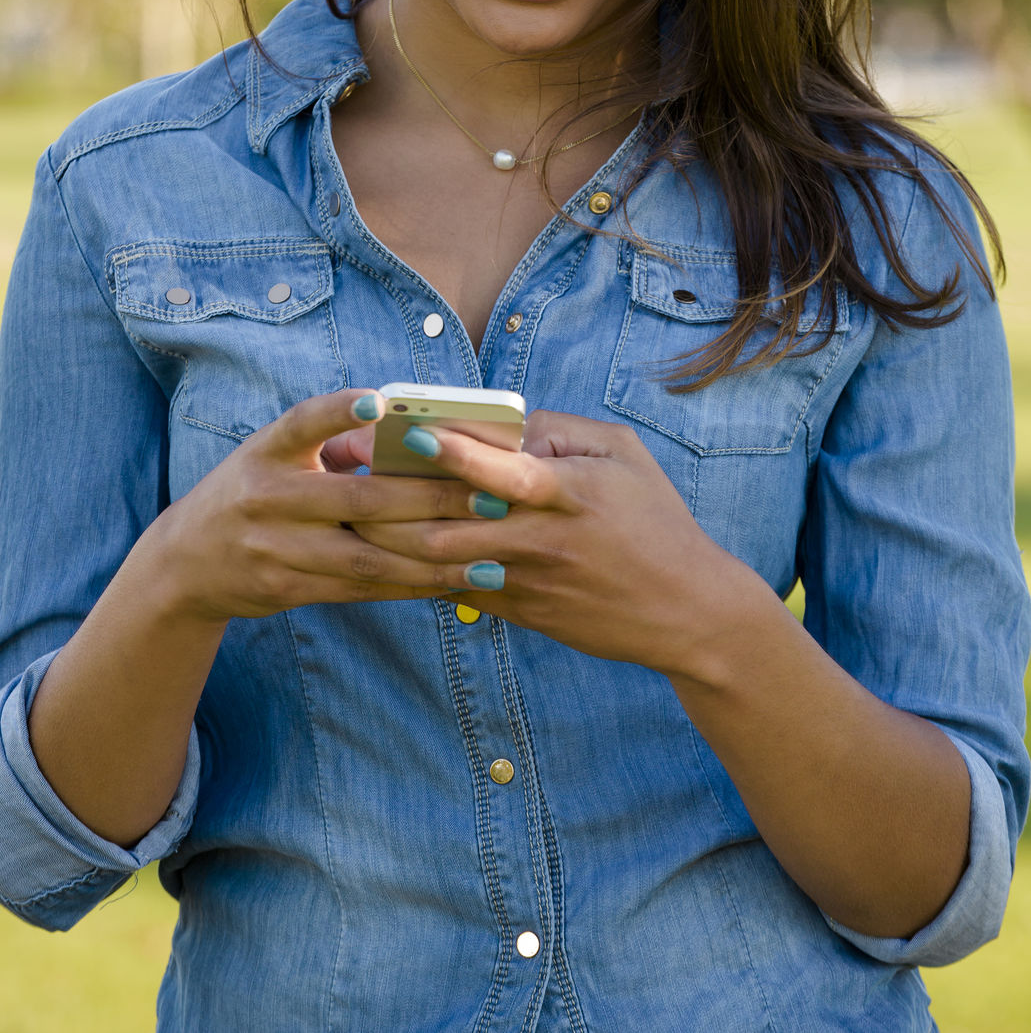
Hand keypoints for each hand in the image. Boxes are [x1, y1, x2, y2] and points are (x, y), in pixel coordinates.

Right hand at [145, 389, 504, 623]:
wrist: (186, 562)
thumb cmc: (252, 492)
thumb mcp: (271, 456)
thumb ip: (327, 444)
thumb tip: (411, 429)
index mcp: (267, 451)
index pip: (303, 423)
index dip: (338, 411)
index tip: (378, 401)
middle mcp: (267, 497)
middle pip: (359, 500)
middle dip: (431, 500)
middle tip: (491, 495)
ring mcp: (275, 548)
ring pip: (366, 556)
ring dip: (434, 558)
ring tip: (491, 555)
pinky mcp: (286, 589)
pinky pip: (359, 588)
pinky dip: (409, 585)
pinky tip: (453, 581)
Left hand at [350, 409, 744, 672]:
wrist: (688, 611)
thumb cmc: (656, 519)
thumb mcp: (622, 454)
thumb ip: (559, 429)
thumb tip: (500, 424)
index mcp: (570, 491)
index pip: (502, 468)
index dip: (453, 451)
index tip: (408, 434)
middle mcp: (543, 539)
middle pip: (451, 520)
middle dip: (394, 497)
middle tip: (348, 472)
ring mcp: (529, 581)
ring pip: (443, 560)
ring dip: (392, 537)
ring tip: (352, 510)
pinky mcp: (522, 612)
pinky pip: (457, 589)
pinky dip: (421, 568)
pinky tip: (387, 549)